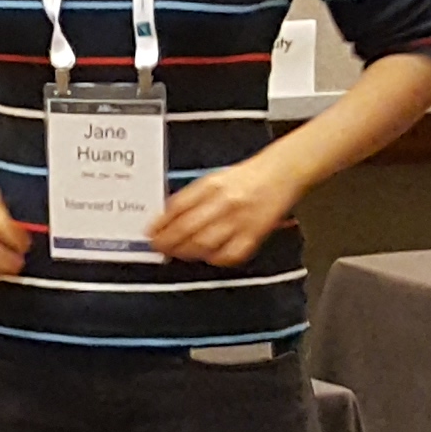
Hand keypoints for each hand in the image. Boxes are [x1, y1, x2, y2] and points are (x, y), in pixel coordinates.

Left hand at [148, 148, 305, 266]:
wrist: (281, 173)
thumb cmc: (246, 177)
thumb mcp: (214, 179)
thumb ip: (192, 197)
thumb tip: (167, 217)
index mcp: (210, 185)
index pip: (177, 207)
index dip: (159, 224)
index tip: (149, 233)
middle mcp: (223, 202)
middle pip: (187, 228)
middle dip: (167, 242)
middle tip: (157, 247)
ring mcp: (239, 220)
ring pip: (204, 243)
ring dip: (186, 252)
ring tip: (177, 253)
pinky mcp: (255, 234)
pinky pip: (230, 254)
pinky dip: (215, 258)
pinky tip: (207, 257)